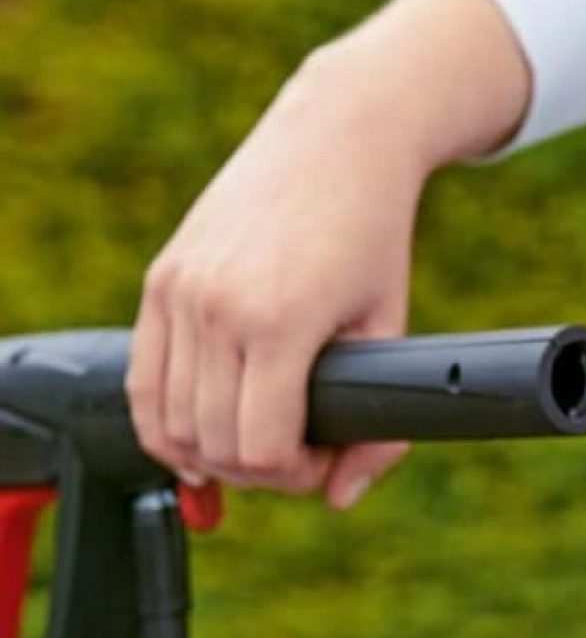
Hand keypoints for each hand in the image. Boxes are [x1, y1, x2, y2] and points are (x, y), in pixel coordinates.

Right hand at [126, 0, 530, 508]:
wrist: (338, 137)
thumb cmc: (373, 234)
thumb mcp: (391, 332)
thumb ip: (377, 429)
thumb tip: (341, 499)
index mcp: (279, 322)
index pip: (263, 450)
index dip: (298, 476)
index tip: (324, 460)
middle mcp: (215, 308)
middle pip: (216, 446)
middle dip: (262, 470)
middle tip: (300, 451)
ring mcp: (178, 292)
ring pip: (170, 424)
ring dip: (214, 453)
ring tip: (259, 438)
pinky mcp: (160, 280)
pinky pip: (143, 384)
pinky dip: (164, 425)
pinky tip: (198, 439)